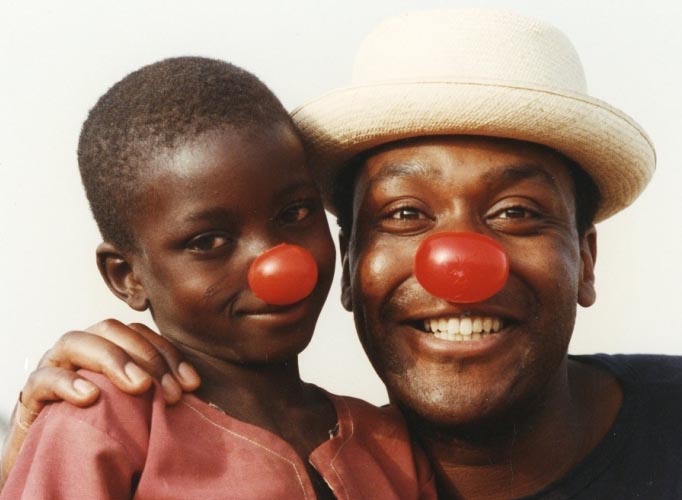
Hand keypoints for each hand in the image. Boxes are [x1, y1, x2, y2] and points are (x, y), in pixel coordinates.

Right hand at [1, 319, 199, 485]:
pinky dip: (67, 383)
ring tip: (139, 387)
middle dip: (147, 358)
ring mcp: (54, 366)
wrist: (56, 454)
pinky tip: (90, 397)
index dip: (169, 354)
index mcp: (108, 346)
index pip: (141, 334)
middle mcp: (82, 349)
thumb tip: (193, 388)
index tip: (191, 384)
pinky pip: (44, 378)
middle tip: (171, 392)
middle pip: (112, 330)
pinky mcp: (32, 393)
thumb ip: (156, 389)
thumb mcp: (135, 405)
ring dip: (113, 360)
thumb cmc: (103, 425)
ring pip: (76, 342)